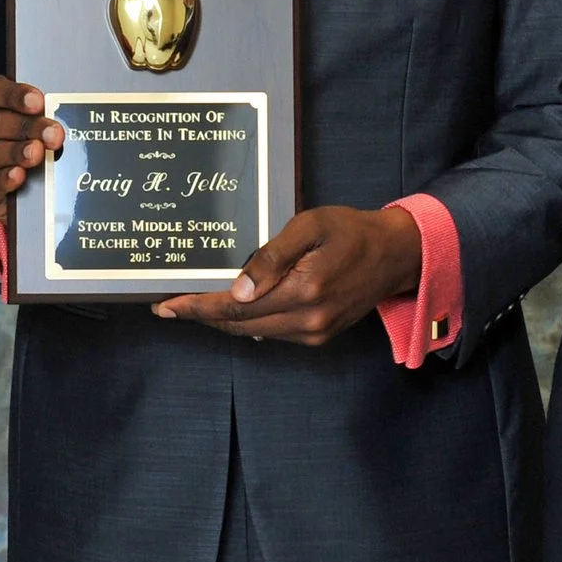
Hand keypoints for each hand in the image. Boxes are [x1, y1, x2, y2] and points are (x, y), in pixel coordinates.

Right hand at [0, 76, 64, 222]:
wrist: (21, 189)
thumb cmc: (33, 144)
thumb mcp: (42, 125)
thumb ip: (53, 113)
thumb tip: (81, 105)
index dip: (14, 94)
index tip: (38, 101)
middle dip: (27, 127)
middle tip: (54, 134)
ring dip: (17, 152)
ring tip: (37, 153)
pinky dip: (5, 178)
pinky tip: (19, 175)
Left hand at [151, 205, 420, 343]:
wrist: (395, 254)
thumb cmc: (352, 231)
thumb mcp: (310, 226)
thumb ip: (272, 256)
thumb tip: (237, 290)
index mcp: (303, 291)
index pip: (235, 307)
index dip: (197, 307)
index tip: (166, 305)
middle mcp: (308, 320)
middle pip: (238, 325)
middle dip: (201, 316)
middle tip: (168, 306)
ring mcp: (314, 332)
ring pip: (253, 332)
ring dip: (222, 321)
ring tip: (192, 306)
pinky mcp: (320, 335)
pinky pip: (273, 333)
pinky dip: (247, 324)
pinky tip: (231, 311)